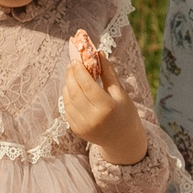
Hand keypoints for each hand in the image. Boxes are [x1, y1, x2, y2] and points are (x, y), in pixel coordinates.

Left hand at [62, 38, 146, 162]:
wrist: (122, 140)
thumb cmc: (124, 112)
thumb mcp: (120, 93)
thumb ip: (108, 73)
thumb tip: (98, 53)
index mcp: (107, 107)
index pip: (87, 85)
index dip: (80, 71)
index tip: (76, 60)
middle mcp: (93, 118)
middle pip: (75, 91)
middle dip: (71, 75)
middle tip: (71, 64)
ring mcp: (83, 126)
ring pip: (68, 100)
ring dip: (67, 84)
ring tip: (72, 74)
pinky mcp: (77, 130)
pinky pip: (67, 109)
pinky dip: (67, 96)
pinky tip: (72, 88)